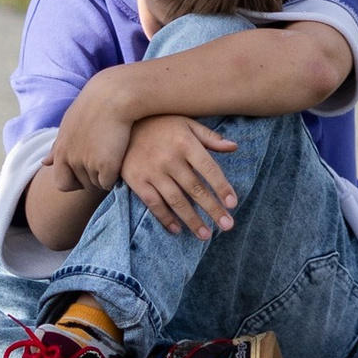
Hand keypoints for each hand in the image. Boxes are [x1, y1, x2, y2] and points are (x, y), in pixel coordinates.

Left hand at [52, 67, 139, 193]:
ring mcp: (87, 164)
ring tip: (112, 154)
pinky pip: (109, 183)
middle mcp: (71, 160)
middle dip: (91, 180)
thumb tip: (44, 163)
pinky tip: (119, 160)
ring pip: (97, 184)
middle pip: (82, 185)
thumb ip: (57, 147)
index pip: (61, 183)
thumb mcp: (69, 124)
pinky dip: (115, 176)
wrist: (114, 95)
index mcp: (60, 150)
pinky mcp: (106, 166)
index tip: (86, 171)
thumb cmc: (94, 106)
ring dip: (104, 176)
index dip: (74, 181)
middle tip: (103, 163)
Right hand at [121, 113, 237, 239]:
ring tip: (205, 235)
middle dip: (213, 209)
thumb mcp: (186, 123)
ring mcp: (152, 171)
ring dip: (192, 220)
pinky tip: (177, 229)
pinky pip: (153, 203)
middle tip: (227, 226)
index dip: (222, 187)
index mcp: (185, 143)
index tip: (233, 204)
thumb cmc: (161, 123)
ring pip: (176, 201)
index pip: (209, 169)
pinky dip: (165, 218)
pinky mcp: (136, 180)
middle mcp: (170, 158)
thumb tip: (234, 147)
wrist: (122, 121)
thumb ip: (210, 137)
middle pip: (195, 189)